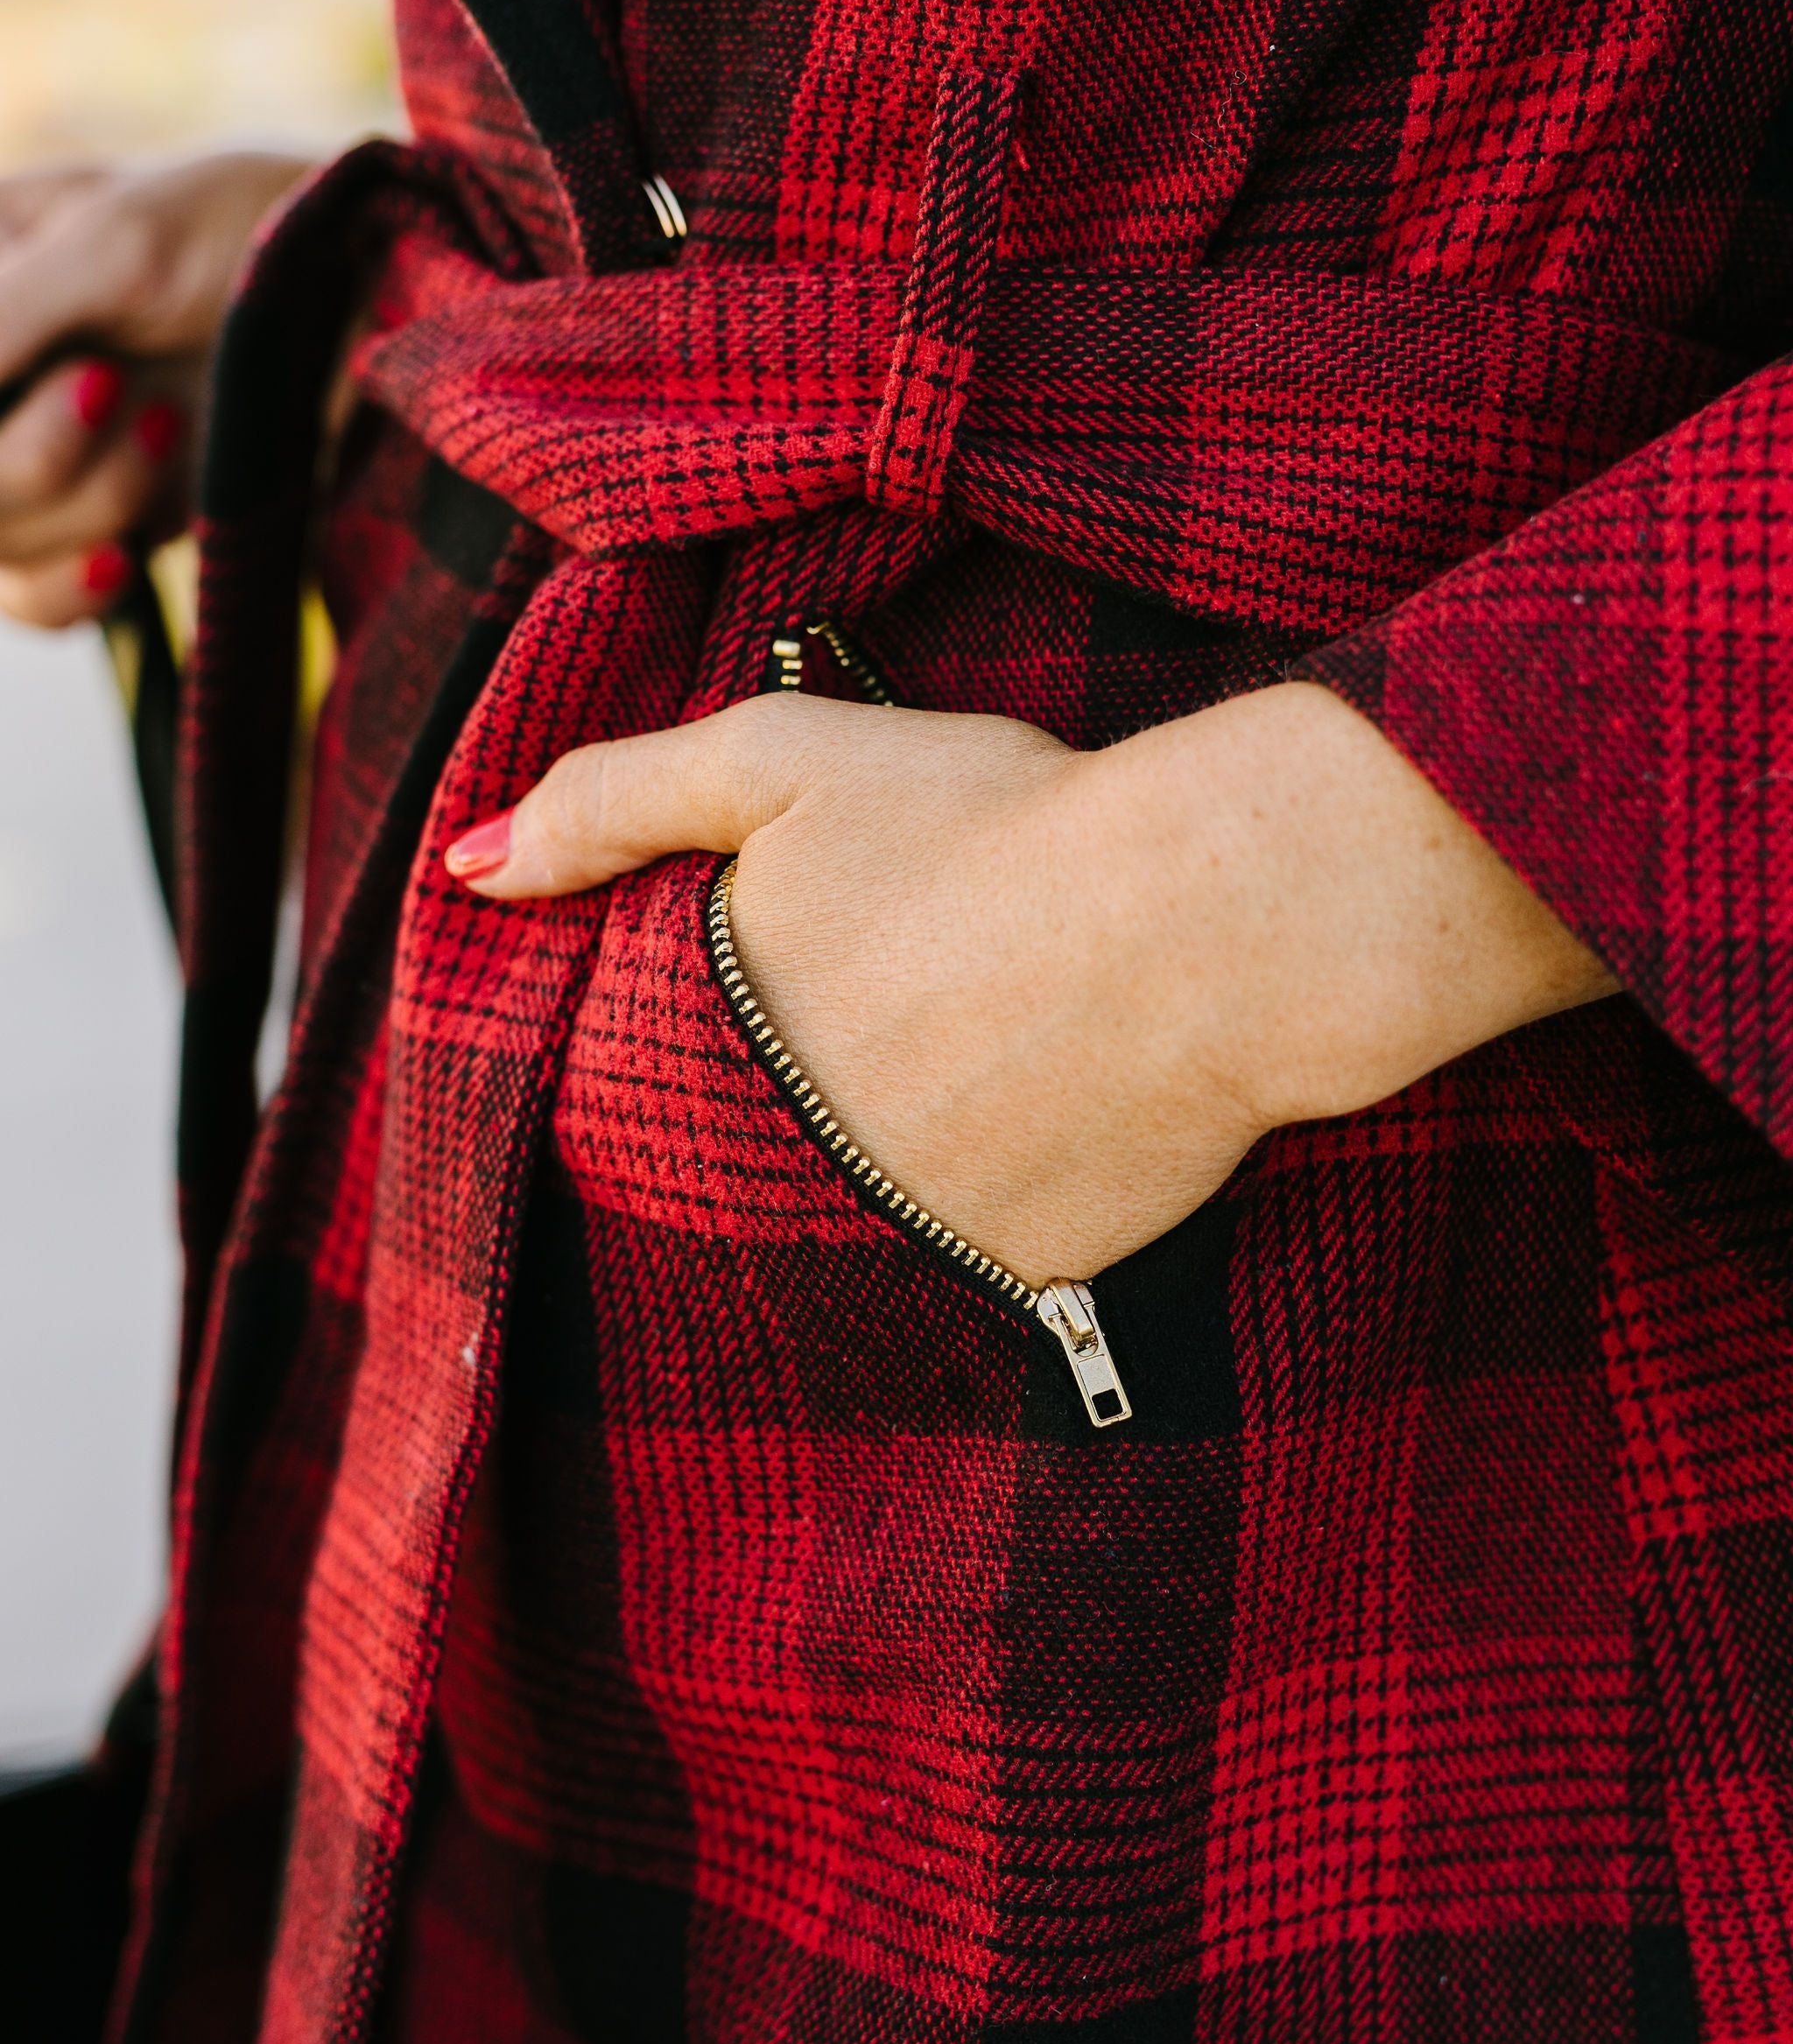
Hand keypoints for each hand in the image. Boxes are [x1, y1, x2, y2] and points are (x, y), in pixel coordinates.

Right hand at [0, 153, 313, 627]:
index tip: (83, 393)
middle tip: (111, 387)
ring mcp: (34, 453)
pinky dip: (73, 588)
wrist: (378, 301)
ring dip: (75, 502)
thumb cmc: (250, 233)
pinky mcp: (101, 522)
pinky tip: (122, 559)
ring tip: (168, 424)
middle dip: (25, 459)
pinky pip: (35, 601)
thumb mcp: (108, 246)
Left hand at [440, 680, 1616, 1285]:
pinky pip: (977, 1245)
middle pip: (762, 1150)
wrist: (1216, 917)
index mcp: (724, 1051)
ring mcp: (908, 1240)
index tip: (788, 997)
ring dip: (908, 1143)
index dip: (713, 1040)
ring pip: (868, 1205)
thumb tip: (465, 868)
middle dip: (827, 1083)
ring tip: (992, 1045)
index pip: (651, 1092)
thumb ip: (614, 801)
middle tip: (927, 1005)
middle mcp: (794, 1172)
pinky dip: (999, 1188)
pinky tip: (1056, 1101)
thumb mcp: (784, 762)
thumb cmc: (998, 822)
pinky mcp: (1018, 1281)